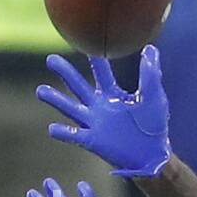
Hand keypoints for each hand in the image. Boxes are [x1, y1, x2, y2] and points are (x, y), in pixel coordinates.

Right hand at [37, 45, 171, 177]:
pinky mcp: (92, 141)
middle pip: (77, 86)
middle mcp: (98, 106)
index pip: (101, 72)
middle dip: (65, 73)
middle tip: (51, 59)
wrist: (154, 155)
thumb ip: (151, 76)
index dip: (95, 58)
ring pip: (70, 108)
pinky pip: (74, 135)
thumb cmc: (154, 126)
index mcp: (112, 94)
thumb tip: (150, 49)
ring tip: (41, 91)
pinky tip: (53, 128)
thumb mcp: (154, 98)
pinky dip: (63, 132)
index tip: (85, 41)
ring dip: (55, 100)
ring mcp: (93, 123)